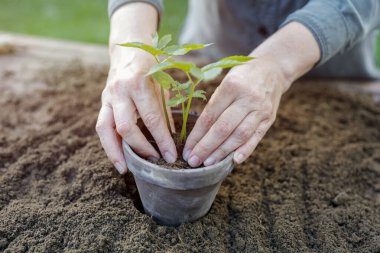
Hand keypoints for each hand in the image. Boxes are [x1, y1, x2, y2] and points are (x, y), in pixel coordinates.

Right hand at [96, 48, 176, 173]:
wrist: (128, 49)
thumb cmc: (150, 66)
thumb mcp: (163, 85)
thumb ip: (165, 111)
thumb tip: (172, 138)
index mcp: (139, 83)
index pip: (151, 118)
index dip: (162, 140)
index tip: (171, 156)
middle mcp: (119, 91)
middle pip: (125, 127)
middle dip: (140, 148)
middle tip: (154, 160)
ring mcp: (107, 97)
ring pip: (105, 129)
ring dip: (114, 152)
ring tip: (124, 169)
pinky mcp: (102, 103)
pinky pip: (102, 127)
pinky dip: (110, 143)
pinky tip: (118, 156)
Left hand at [183, 56, 289, 166]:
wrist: (272, 68)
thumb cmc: (242, 76)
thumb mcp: (225, 82)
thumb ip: (214, 105)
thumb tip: (199, 134)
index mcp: (231, 86)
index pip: (210, 116)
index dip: (197, 135)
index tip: (187, 149)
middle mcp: (247, 98)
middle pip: (223, 128)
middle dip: (206, 147)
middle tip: (193, 161)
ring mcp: (260, 109)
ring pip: (239, 135)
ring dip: (222, 152)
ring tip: (208, 163)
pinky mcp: (270, 118)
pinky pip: (257, 137)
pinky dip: (246, 150)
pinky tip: (234, 161)